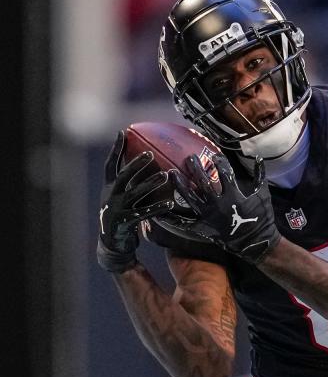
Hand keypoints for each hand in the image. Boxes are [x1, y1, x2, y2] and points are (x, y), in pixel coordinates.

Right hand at [97, 131, 172, 272]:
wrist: (112, 244)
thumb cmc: (123, 217)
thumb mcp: (122, 199)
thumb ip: (132, 185)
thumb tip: (149, 167)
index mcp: (109, 188)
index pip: (110, 165)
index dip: (116, 149)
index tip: (123, 132)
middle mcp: (110, 196)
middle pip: (123, 176)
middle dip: (135, 164)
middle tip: (150, 153)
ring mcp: (116, 209)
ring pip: (135, 193)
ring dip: (150, 184)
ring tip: (165, 176)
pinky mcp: (124, 222)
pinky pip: (144, 213)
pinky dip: (157, 208)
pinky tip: (170, 204)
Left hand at [172, 154, 279, 262]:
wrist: (256, 243)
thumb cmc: (261, 218)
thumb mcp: (263, 194)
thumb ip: (260, 175)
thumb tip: (257, 158)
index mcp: (233, 195)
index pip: (224, 173)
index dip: (219, 162)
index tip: (214, 156)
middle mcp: (218, 204)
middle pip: (203, 182)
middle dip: (196, 168)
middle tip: (189, 158)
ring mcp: (208, 217)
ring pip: (190, 198)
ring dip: (180, 185)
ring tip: (172, 174)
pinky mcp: (202, 228)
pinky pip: (183, 223)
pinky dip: (170, 218)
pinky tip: (159, 211)